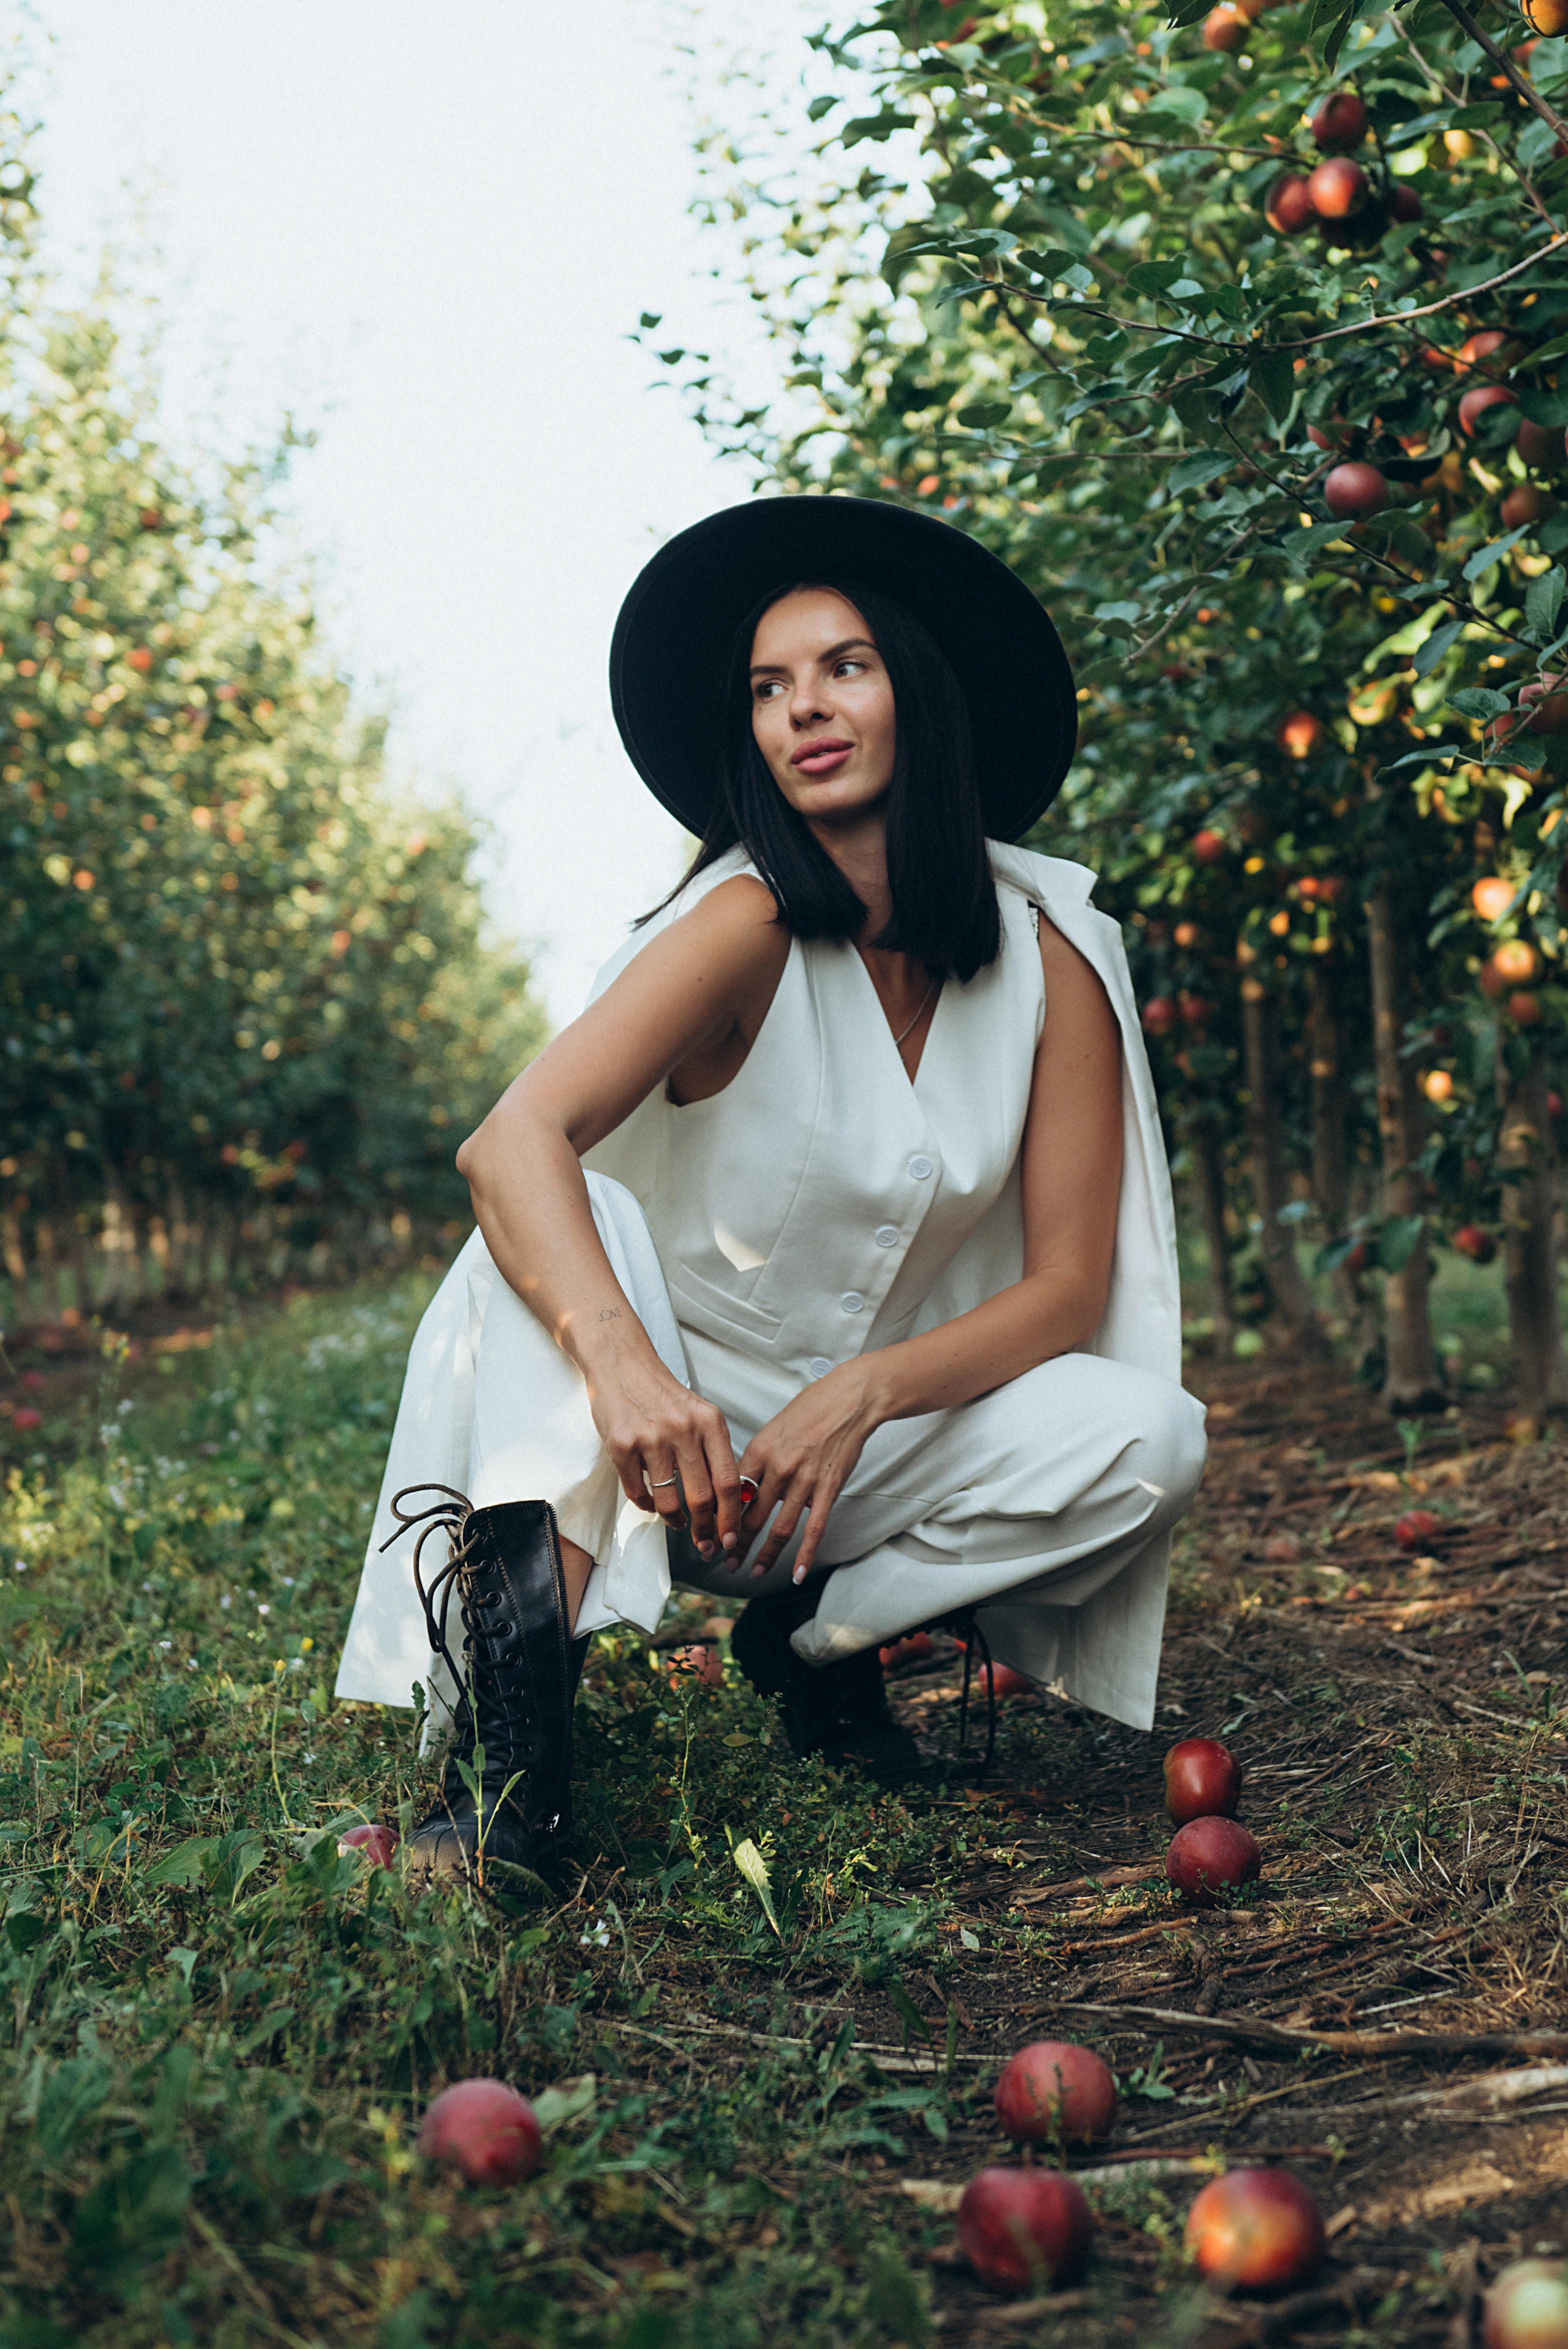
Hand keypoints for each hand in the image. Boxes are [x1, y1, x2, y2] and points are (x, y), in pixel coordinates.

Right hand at [583, 1344, 742, 1561]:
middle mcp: (683, 1430)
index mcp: (710, 1423)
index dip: (732, 1518)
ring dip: (675, 1521)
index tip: (731, 1538)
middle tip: (705, 1544)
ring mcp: (651, 1438)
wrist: (622, 1365)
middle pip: (702, 1497)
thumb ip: (714, 1451)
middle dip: (706, 1529)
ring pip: (669, 1501)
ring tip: (677, 1523)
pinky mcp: (621, 1446)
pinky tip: (652, 1504)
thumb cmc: (664, 1396)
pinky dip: (647, 1506)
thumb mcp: (701, 1415)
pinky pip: (637, 1492)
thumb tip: (730, 1501)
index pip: (729, 1481)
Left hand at [734, 1364, 881, 1585]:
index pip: (732, 1493)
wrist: (848, 1400)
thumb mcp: (772, 1430)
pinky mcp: (828, 1488)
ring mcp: (804, 1480)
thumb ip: (757, 1461)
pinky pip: (814, 1528)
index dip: (720, 1518)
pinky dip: (805, 1554)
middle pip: (750, 1516)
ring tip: (753, 1572)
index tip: (713, 1534)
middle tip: (726, 1561)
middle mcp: (778, 1467)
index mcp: (759, 1451)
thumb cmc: (810, 1410)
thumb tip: (743, 1488)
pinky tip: (797, 1573)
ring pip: (779, 1528)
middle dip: (736, 1544)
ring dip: (764, 1555)